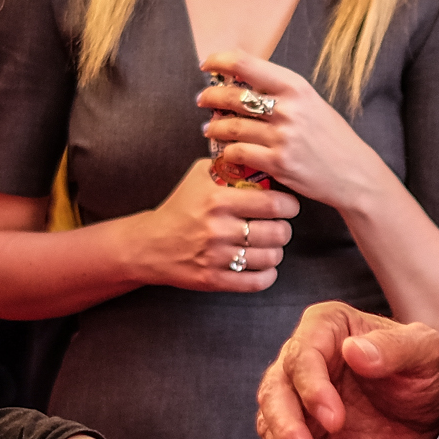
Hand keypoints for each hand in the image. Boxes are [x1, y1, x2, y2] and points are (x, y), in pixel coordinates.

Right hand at [135, 158, 298, 292]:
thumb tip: (257, 156)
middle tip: (280, 226)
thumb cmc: (178, 207)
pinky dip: (267, 275)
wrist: (149, 243)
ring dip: (276, 251)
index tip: (289, 206)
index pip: (273, 203)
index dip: (289, 205)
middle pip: (277, 232)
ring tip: (270, 245)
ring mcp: (216, 257)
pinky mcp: (213, 279)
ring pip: (270, 258)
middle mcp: (219, 229)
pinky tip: (264, 266)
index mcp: (218, 200)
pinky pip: (256, 282)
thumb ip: (227, 165)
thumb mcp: (198, 176)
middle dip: (284, 229)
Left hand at [197, 51, 388, 214]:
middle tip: (202, 99)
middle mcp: (288, 109)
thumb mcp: (312, 103)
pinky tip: (224, 151)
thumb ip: (282, 92)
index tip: (207, 64)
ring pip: (232, 126)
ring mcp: (282, 137)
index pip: (246, 63)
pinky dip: (227, 151)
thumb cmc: (332, 137)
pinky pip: (239, 153)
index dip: (220, 60)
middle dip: (210, 96)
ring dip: (214, 127)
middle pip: (234, 95)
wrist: (354, 173)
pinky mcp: (278, 163)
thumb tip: (244, 82)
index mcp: (296, 87)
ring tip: (208, 128)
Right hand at [257, 301, 438, 438]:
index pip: (303, 355)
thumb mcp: (424, 351)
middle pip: (276, 389)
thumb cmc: (424, 372)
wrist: (431, 416)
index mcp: (328, 328)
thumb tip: (354, 350)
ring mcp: (299, 398)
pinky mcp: (301, 433)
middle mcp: (305, 360)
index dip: (312, 388)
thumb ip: (393, 347)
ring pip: (271, 421)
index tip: (334, 419)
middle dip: (287, 426)